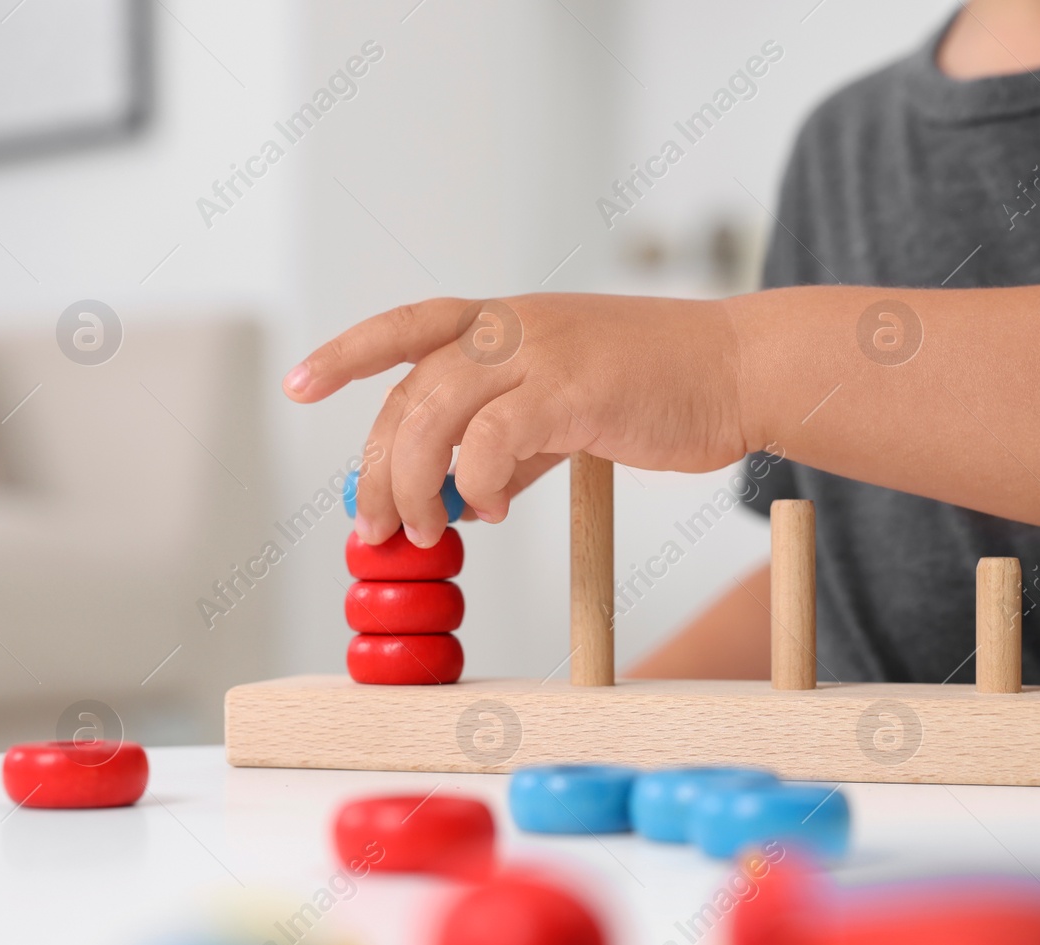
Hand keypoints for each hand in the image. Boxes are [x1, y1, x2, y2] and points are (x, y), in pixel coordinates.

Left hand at [283, 293, 746, 546]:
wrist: (739, 369)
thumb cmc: (663, 388)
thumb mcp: (572, 403)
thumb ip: (516, 441)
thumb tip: (467, 492)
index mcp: (506, 320)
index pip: (405, 329)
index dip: (346, 355)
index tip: (300, 385)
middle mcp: (512, 326)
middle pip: (407, 393)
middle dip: (378, 468)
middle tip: (376, 526)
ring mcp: (541, 353)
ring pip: (434, 415)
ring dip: (416, 484)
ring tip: (427, 529)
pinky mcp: (573, 390)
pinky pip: (494, 442)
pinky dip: (482, 485)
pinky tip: (498, 511)